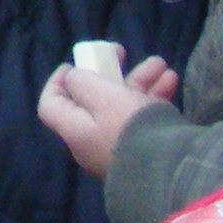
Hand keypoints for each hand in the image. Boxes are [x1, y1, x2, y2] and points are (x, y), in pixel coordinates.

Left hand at [36, 53, 177, 176]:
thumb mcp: (100, 95)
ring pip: (125, 106)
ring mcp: (120, 148)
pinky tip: (171, 81)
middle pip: (94, 101)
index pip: (51, 106)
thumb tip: (73, 80)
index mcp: (75, 130)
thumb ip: (82, 82)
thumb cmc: (128, 126)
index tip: (71, 65)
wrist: (171, 170)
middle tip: (122, 52)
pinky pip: (145, 120)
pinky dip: (154, 97)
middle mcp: (93, 142)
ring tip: (161, 64)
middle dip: (111, 72)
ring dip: (140, 81)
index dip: (56, 82)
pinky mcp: (145, 152)